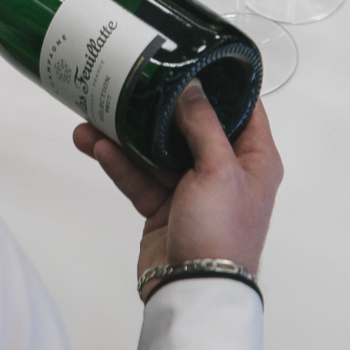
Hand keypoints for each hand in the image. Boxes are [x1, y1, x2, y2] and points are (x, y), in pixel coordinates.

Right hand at [74, 84, 281, 296]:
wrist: (194, 291)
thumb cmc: (222, 236)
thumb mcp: (219, 169)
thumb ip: (203, 125)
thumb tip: (191, 88)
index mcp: (254, 159)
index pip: (241, 108)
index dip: (219, 83)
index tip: (191, 58)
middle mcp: (224, 171)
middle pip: (189, 127)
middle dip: (155, 109)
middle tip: (130, 86)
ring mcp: (192, 190)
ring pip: (155, 152)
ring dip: (126, 137)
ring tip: (94, 119)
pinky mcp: (163, 208)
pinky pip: (139, 177)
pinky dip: (119, 163)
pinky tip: (97, 147)